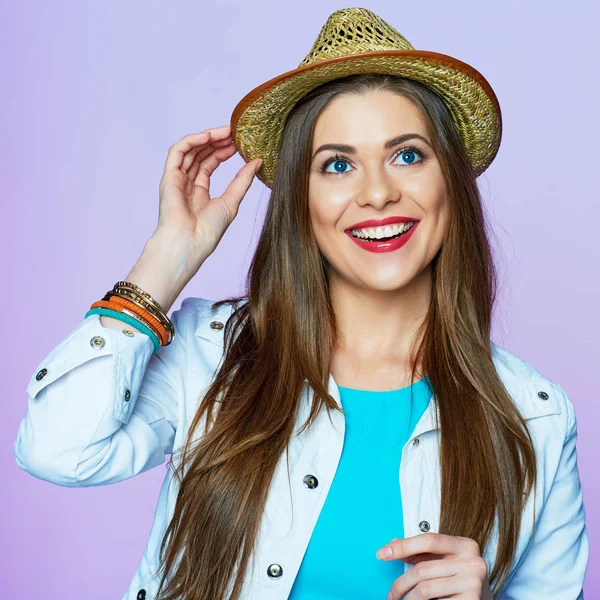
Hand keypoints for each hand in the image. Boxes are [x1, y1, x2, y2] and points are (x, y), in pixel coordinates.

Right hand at [156, 125, 261, 262]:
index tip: (239, 142)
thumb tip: (258, 161)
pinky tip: (208, 136)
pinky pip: (177, 152)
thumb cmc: (208, 231)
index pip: (210, 163)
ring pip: (190, 150)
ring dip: (207, 138)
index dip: (223, 151)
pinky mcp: (169, 177)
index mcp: (200, 193)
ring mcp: (176, 180)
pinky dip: (191, 141)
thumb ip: (243, 180)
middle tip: (234, 132)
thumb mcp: (232, 201)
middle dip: (217, 141)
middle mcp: (186, 184)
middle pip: (200, 154)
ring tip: (226, 131)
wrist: (190, 243)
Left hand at [376, 533, 492, 599]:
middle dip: (401, 583)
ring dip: (408, 599)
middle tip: (391, 594)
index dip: (403, 546)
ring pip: (425, 590)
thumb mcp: (443, 561)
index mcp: (466, 545)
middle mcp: (474, 562)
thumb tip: (391, 544)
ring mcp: (475, 584)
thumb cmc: (458, 580)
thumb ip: (420, 552)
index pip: (429, 540)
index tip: (381, 554)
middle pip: (423, 569)